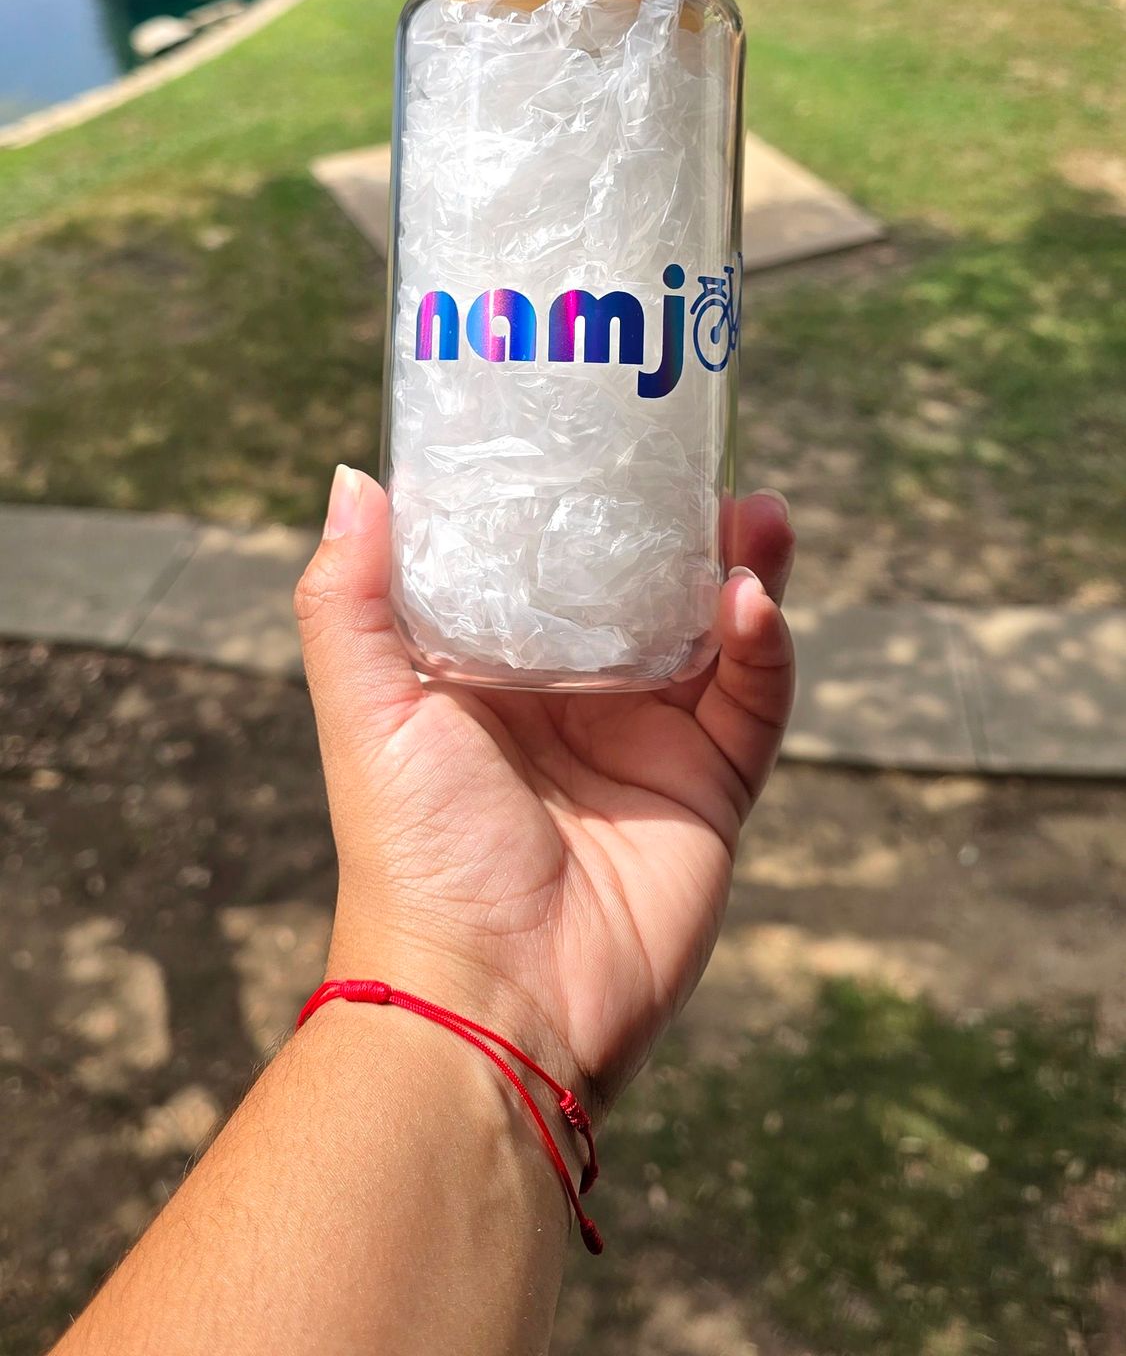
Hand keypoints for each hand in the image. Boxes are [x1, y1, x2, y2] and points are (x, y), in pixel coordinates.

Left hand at [296, 470, 794, 1119]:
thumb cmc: (414, 854)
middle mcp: (576, 694)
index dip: (579, 499)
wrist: (496, 999)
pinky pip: (754, 700)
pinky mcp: (711, 787)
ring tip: (755, 513)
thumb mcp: (369, 711)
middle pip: (645, 582)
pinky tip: (753, 602)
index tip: (604, 430)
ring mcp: (650, 738)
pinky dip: (764, 647)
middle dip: (680, 521)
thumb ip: (349, 599)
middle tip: (705, 461)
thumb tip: (352, 478)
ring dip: (740, 564)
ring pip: (713, 627)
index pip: (546, 562)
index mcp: (495, 670)